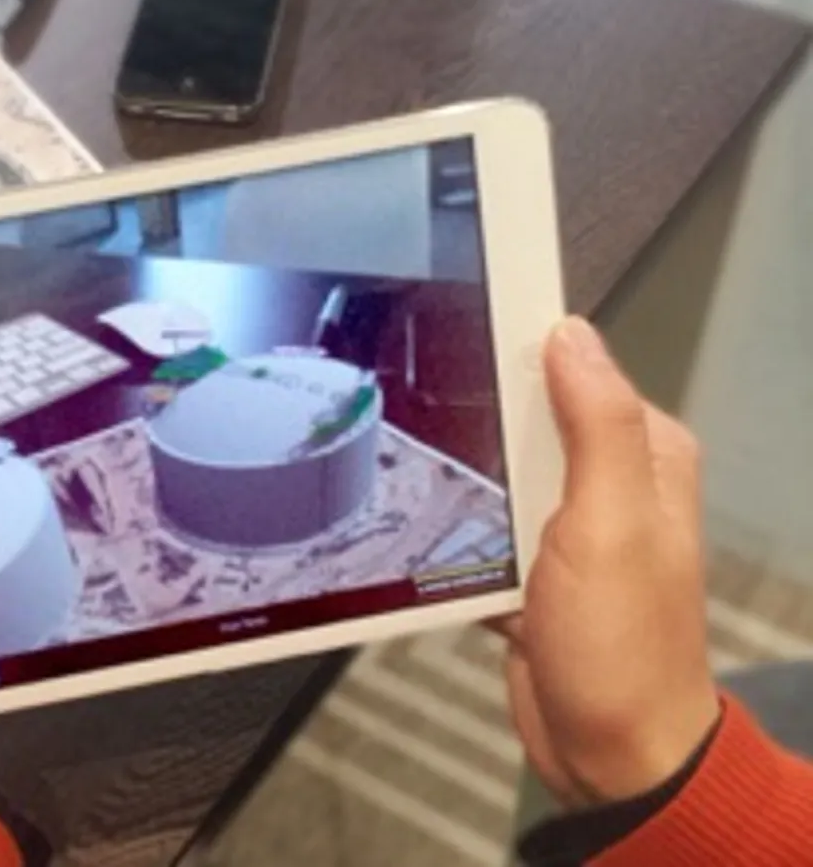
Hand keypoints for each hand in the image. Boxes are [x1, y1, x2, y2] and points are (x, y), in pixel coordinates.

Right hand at [493, 317, 719, 807]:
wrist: (606, 754)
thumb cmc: (623, 652)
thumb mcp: (613, 525)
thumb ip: (597, 426)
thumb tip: (570, 335)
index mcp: (645, 457)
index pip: (580, 370)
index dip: (524, 351)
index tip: (468, 338)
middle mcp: (611, 485)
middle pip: (524, 421)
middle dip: (480, 432)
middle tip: (456, 454)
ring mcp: (568, 528)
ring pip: (493, 475)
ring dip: (464, 492)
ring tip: (452, 512)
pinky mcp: (531, 568)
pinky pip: (478, 530)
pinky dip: (455, 539)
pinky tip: (444, 552)